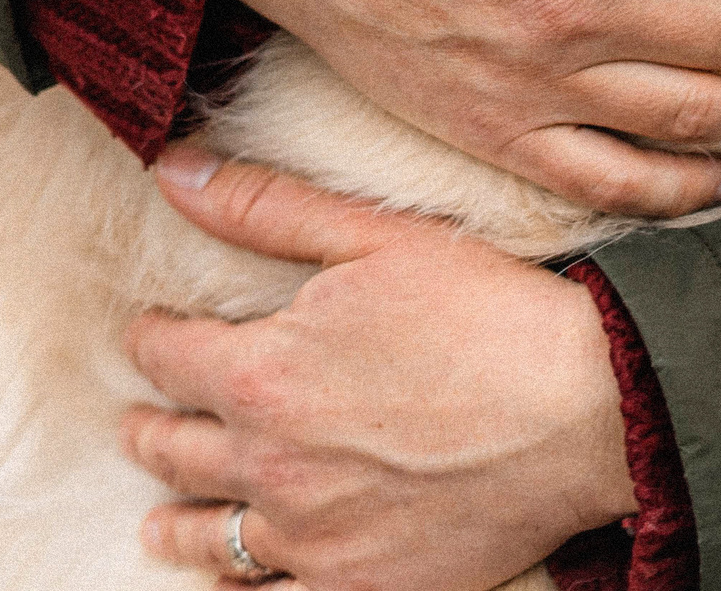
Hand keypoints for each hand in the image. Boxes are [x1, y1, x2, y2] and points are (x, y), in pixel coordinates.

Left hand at [127, 151, 628, 590]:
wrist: (580, 409)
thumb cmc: (484, 312)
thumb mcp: (374, 235)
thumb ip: (265, 207)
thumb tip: (172, 171)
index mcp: (263, 373)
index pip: (169, 356)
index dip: (151, 339)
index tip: (147, 333)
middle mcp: (270, 466)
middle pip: (177, 451)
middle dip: (152, 430)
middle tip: (140, 425)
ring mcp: (312, 539)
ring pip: (211, 540)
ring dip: (177, 523)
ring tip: (161, 521)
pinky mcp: (359, 587)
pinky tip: (237, 582)